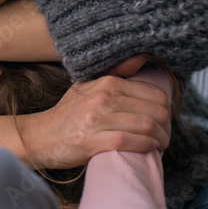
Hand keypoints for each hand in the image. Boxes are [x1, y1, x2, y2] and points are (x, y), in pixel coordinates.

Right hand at [21, 75, 170, 169]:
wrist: (40, 136)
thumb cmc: (68, 114)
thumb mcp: (88, 87)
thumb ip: (115, 74)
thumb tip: (141, 59)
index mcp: (106, 83)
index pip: (155, 95)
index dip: (166, 110)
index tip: (164, 121)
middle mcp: (102, 98)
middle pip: (155, 112)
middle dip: (167, 127)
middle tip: (164, 136)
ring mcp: (95, 119)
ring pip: (146, 127)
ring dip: (160, 139)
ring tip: (159, 145)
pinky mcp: (91, 141)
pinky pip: (130, 141)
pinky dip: (145, 147)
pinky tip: (148, 150)